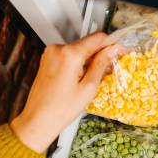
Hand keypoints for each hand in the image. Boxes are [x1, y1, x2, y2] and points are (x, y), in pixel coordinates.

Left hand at [10, 32, 121, 152]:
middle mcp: (57, 49)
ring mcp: (51, 53)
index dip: (111, 44)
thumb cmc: (60, 109)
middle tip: (109, 70)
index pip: (97, 38)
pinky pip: (69, 55)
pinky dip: (78, 63)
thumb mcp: (88, 87)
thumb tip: (113, 50)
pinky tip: (81, 78)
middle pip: (87, 43)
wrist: (38, 119)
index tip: (119, 52)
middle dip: (100, 54)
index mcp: (69, 54)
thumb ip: (102, 64)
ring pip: (79, 49)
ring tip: (93, 79)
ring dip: (89, 60)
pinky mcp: (47, 59)